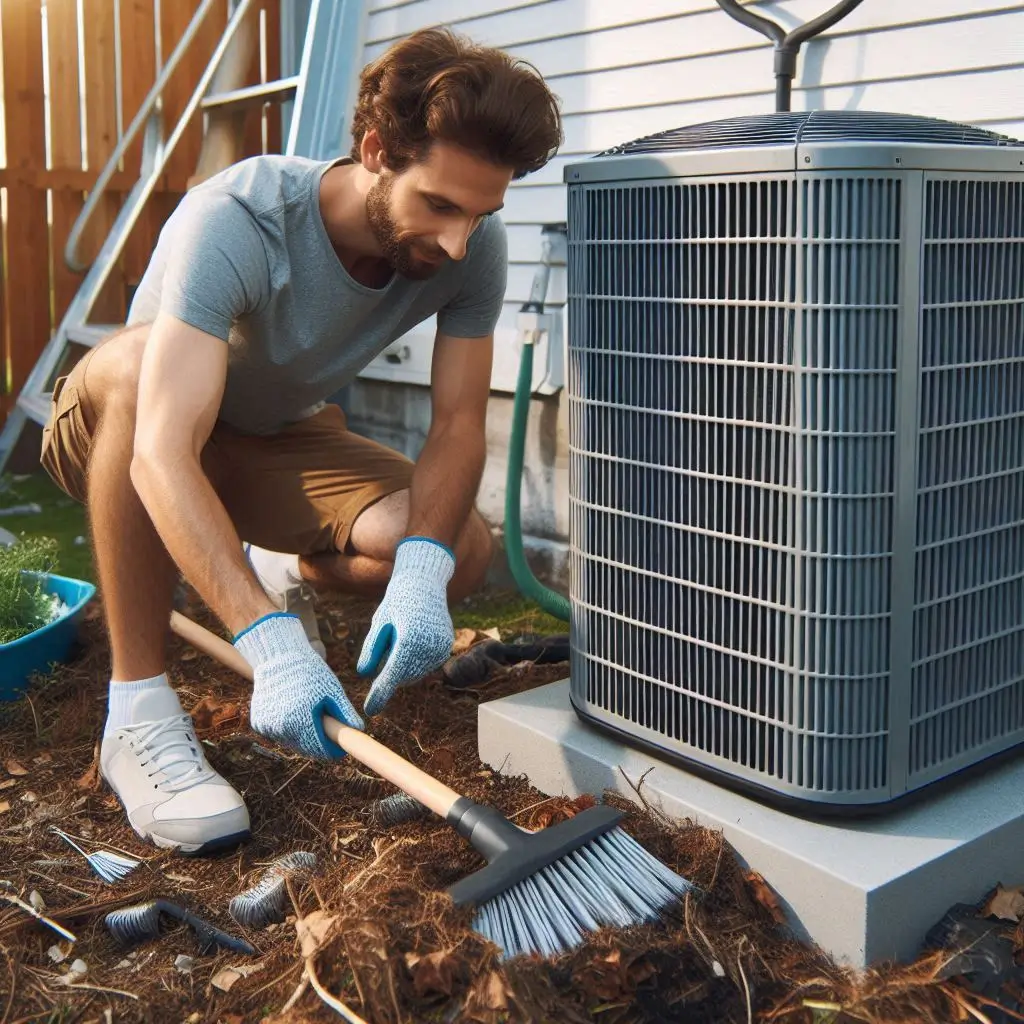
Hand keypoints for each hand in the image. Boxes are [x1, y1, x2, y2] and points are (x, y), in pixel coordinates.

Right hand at [234, 613, 363, 758]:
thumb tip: (360, 729)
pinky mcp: (258, 724)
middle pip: (307, 749)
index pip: (322, 750)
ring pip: (292, 742)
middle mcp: (282, 727)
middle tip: (325, 721)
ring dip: (302, 734)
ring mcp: (267, 727)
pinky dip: (286, 727)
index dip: (335, 749)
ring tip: (306, 710)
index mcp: (302, 720)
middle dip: (319, 740)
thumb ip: (345, 713)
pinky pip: (278, 734)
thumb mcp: (333, 690)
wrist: (279, 658)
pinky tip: (289, 708)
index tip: (342, 745)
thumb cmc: (311, 673)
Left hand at [358, 537, 455, 715]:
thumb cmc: (398, 599)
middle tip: (386, 644)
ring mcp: (441, 647)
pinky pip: (427, 664)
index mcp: (409, 638)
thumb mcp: (379, 622)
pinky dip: (415, 661)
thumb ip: (371, 649)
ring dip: (403, 667)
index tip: (370, 710)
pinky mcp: (446, 646)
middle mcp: (429, 645)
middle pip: (404, 676)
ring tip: (400, 637)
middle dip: (390, 673)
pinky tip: (410, 641)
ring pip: (416, 673)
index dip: (380, 693)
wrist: (425, 581)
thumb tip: (364, 674)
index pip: (392, 674)